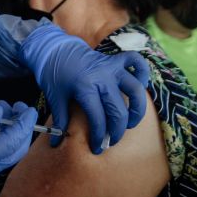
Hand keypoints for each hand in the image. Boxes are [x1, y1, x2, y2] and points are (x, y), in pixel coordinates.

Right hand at [0, 101, 36, 196]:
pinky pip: (0, 159)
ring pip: (11, 156)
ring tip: (6, 113)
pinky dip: (6, 142)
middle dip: (23, 129)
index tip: (27, 109)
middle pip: (16, 152)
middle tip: (18, 107)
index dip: (22, 125)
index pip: (9, 143)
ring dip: (15, 135)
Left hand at [20, 23, 148, 153]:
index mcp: (85, 87)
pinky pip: (136, 62)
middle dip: (116, 131)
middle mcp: (102, 77)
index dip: (98, 136)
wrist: (54, 48)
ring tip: (129, 123)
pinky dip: (142, 73)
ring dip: (136, 110)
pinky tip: (139, 86)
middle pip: (118, 110)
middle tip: (110, 140)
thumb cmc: (53, 74)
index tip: (97, 148)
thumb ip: (60, 120)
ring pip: (135, 90)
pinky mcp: (115, 60)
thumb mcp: (55, 98)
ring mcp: (111, 67)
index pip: (98, 118)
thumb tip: (56, 142)